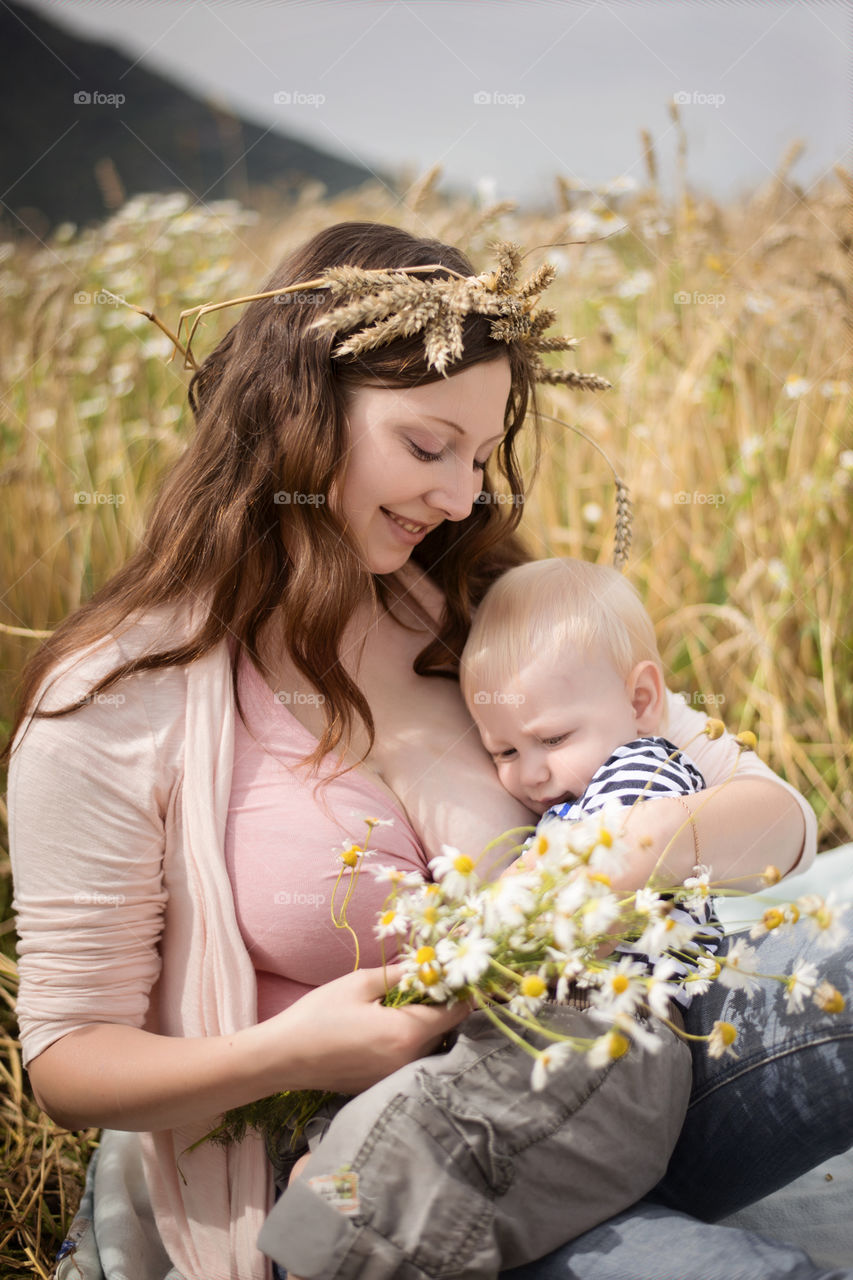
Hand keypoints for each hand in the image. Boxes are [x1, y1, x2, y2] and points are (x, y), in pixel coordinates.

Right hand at [250, 964, 469, 1096]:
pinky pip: (410, 1060)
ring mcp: (396, 1077)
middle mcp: (408, 1060)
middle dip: (442, 1008)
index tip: (453, 976)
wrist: (283, 1057)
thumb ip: (401, 975)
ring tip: (405, 1006)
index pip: (455, 1013)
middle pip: (445, 1032)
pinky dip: (409, 1044)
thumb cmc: (319, 1015)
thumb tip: (429, 965)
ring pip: (429, 1048)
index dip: (459, 992)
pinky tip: (387, 1029)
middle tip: (428, 985)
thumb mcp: (360, 983)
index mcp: (407, 1033)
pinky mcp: (382, 1085)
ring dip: (427, 1027)